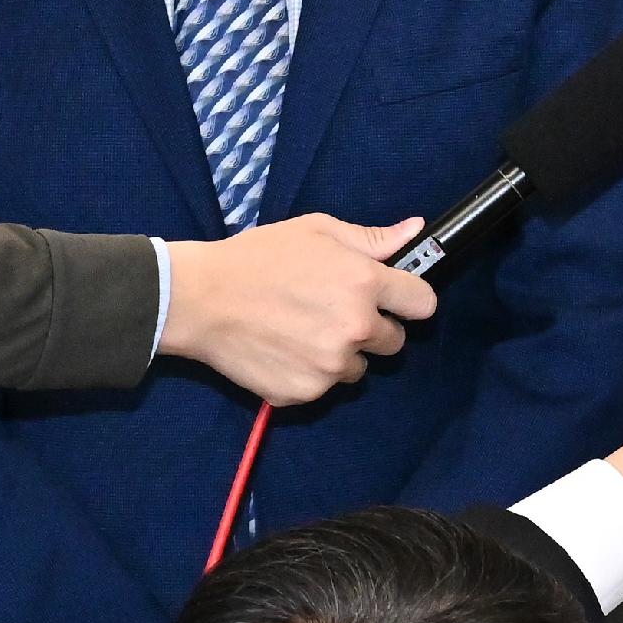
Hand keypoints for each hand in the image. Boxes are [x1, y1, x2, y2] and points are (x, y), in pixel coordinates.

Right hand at [160, 216, 436, 406]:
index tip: (394, 299)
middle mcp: (355, 328)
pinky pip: (323, 387)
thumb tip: (416, 230)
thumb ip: (371, 238)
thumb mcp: (316, 230)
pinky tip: (283, 350)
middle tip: (333, 312)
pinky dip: (309, 374)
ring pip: (358, 368)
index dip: (409, 300)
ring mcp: (330, 365)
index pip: (424, 304)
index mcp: (364, 284)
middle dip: (372, 330)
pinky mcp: (305, 391)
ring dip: (341, 355)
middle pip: (395, 342)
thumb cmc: (256, 258)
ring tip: (302, 331)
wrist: (199, 299)